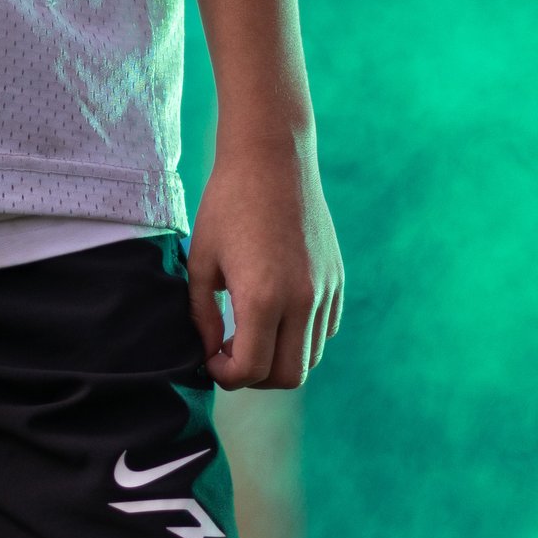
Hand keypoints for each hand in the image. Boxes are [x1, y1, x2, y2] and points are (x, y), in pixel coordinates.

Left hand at [187, 129, 343, 388]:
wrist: (272, 159)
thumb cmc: (228, 205)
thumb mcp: (201, 263)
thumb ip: (202, 317)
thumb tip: (211, 353)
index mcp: (263, 297)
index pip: (251, 370)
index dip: (226, 376)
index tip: (211, 358)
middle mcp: (302, 300)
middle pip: (287, 376)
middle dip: (255, 377)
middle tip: (230, 355)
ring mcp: (325, 291)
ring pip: (310, 358)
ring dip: (279, 359)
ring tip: (251, 335)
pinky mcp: (337, 280)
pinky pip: (324, 330)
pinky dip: (300, 337)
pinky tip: (275, 313)